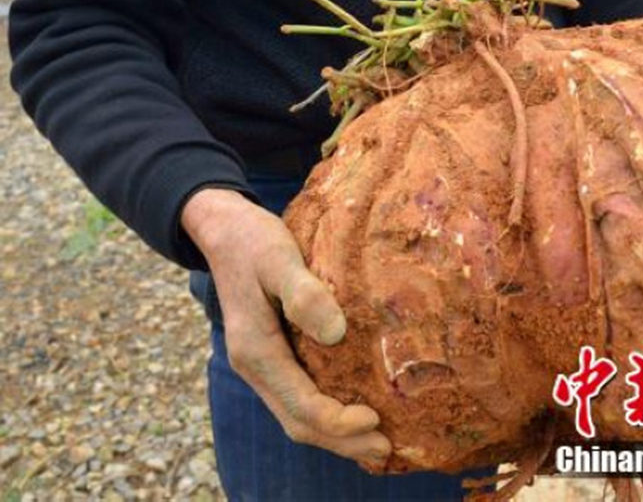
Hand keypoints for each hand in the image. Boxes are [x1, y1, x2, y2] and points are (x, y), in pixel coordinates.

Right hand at [181, 187, 390, 465]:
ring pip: (296, 414)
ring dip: (335, 432)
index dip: (338, 421)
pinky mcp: (270, 353)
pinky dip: (325, 412)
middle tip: (387, 448)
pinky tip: (352, 406)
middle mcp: (255, 366)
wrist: (223, 228)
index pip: (300, 405)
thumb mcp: (278, 257)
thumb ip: (304, 294)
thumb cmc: (253, 239)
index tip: (376, 417)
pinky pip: (296, 396)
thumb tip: (337, 333)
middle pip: (298, 421)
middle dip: (342, 440)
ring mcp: (260, 363)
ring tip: (378, 439)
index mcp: (255, 350)